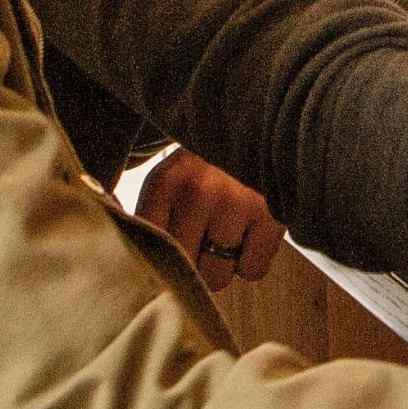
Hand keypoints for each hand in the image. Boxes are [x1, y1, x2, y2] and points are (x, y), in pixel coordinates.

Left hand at [134, 147, 284, 291]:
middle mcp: (199, 191)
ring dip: (223, 266)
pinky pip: (252, 271)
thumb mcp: (170, 183)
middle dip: (194, 264)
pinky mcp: (271, 215)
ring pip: (217, 277)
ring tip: (227, 236)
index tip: (170, 254)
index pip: (149, 249)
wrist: (259, 132)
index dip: (159, 262)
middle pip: (183, 269)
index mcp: (165, 182)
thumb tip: (136, 267)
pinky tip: (250, 235)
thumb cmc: (209, 171)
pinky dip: (252, 261)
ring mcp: (237, 203)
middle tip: (204, 241)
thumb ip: (149, 219)